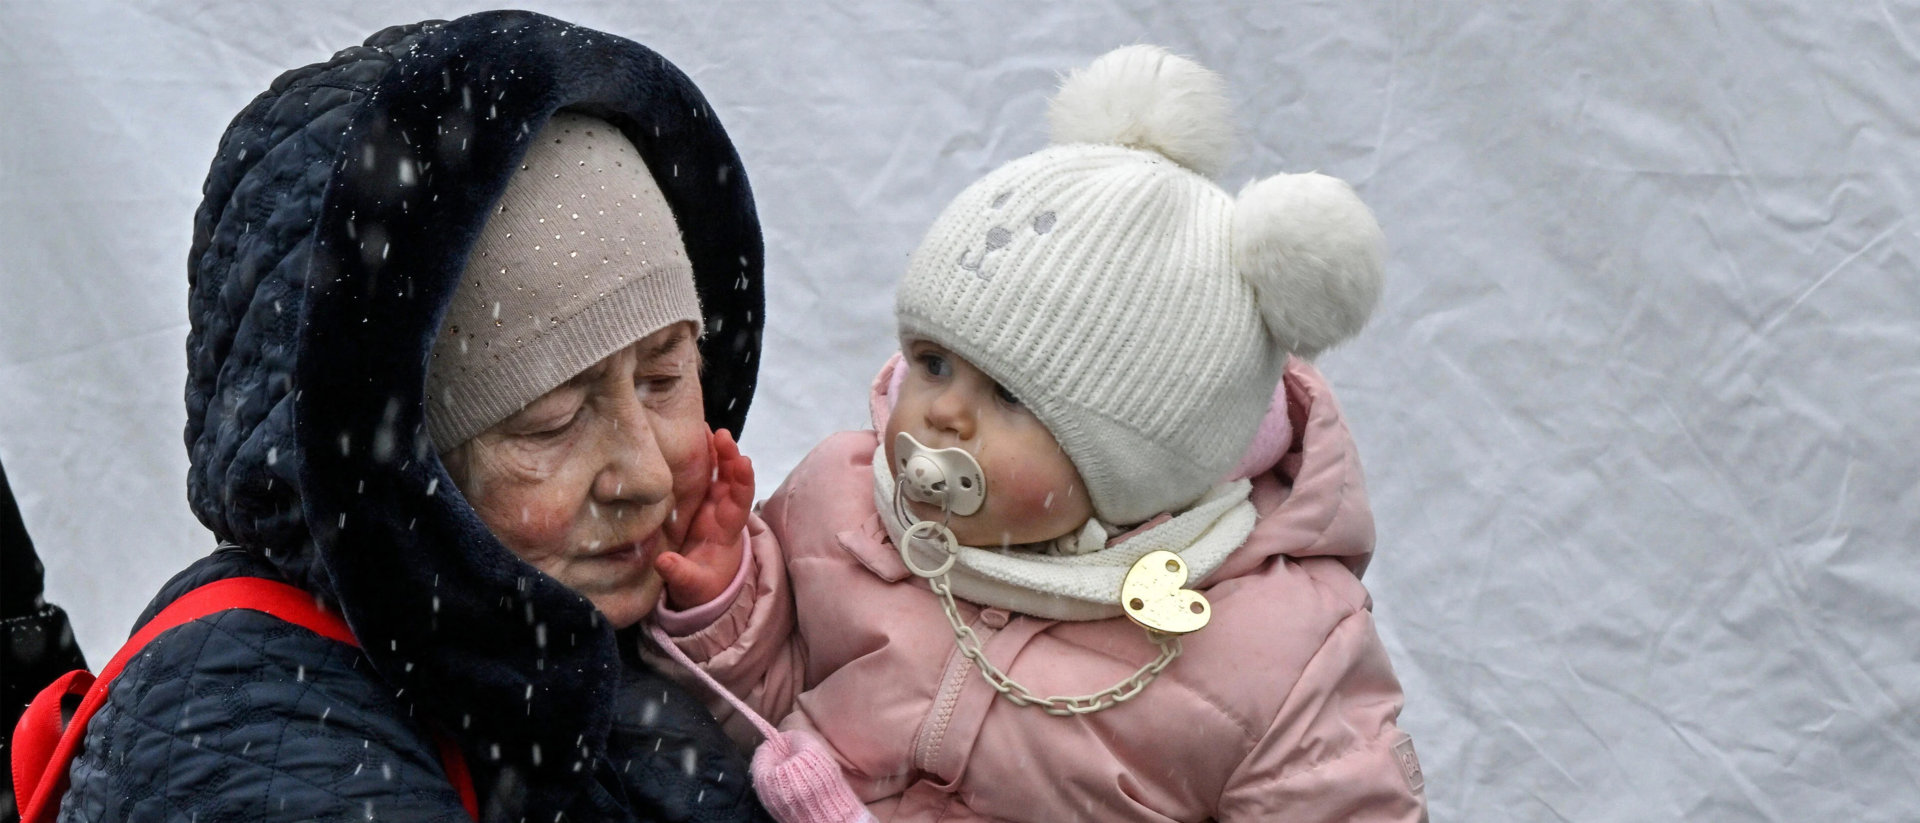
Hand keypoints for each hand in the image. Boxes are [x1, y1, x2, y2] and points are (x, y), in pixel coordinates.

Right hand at [657, 429, 753, 609]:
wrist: (699, 587)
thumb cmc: (701, 586)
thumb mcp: (691, 586)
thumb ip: (680, 575)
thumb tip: (664, 562)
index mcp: (726, 529)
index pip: (741, 502)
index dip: (744, 482)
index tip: (744, 462)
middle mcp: (722, 510)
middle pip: (731, 480)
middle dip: (729, 456)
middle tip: (721, 434)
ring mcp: (709, 503)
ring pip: (716, 472)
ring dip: (713, 450)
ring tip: (703, 426)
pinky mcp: (695, 501)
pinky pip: (698, 475)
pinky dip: (696, 456)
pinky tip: (686, 438)